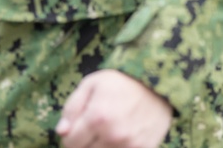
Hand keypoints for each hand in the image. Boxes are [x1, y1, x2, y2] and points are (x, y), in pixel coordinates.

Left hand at [56, 69, 173, 147]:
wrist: (160, 81)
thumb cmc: (122, 81)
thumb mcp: (92, 84)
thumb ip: (72, 108)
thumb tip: (62, 132)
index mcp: (97, 118)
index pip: (70, 143)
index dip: (72, 135)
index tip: (80, 127)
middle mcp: (113, 135)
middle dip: (85, 143)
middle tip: (96, 129)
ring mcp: (130, 145)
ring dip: (102, 146)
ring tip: (109, 132)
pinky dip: (119, 147)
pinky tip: (123, 136)